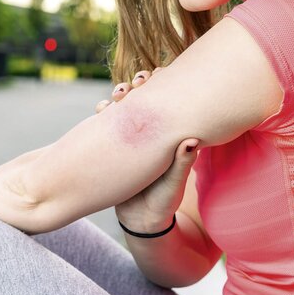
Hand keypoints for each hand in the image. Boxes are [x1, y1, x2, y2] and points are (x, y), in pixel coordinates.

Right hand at [96, 69, 199, 233]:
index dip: (163, 83)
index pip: (167, 99)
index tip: (159, 76)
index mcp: (168, 133)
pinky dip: (103, 110)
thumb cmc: (164, 199)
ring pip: (123, 105)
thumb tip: (192, 142)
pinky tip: (101, 109)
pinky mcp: (113, 143)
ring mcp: (130, 135)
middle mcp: (149, 130)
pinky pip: (106, 120)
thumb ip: (182, 164)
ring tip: (117, 94)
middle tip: (137, 82)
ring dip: (119, 94)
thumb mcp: (174, 183)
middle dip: (137, 83)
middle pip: (144, 95)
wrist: (139, 219)